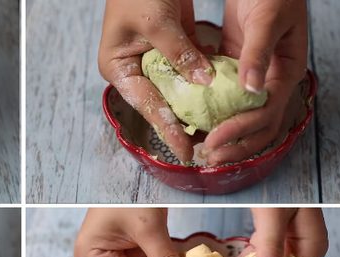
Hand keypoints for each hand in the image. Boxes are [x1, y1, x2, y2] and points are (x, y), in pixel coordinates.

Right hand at [98, 0, 213, 161]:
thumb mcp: (157, 21)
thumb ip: (179, 53)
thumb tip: (203, 82)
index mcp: (119, 67)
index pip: (147, 104)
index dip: (167, 128)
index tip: (185, 150)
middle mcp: (134, 68)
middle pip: (161, 102)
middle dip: (181, 122)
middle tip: (201, 149)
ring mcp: (153, 59)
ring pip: (177, 89)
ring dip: (195, 105)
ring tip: (214, 128)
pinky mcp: (172, 48)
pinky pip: (189, 69)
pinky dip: (204, 80)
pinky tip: (220, 97)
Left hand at [202, 0, 307, 164]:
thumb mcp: (268, 20)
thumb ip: (258, 54)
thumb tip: (252, 89)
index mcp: (286, 73)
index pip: (265, 114)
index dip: (240, 131)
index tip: (214, 140)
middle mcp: (272, 81)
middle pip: (258, 126)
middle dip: (234, 146)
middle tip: (207, 159)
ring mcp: (253, 77)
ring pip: (241, 116)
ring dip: (224, 135)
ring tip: (200, 148)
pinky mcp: (234, 67)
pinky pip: (224, 97)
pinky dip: (212, 111)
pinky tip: (192, 121)